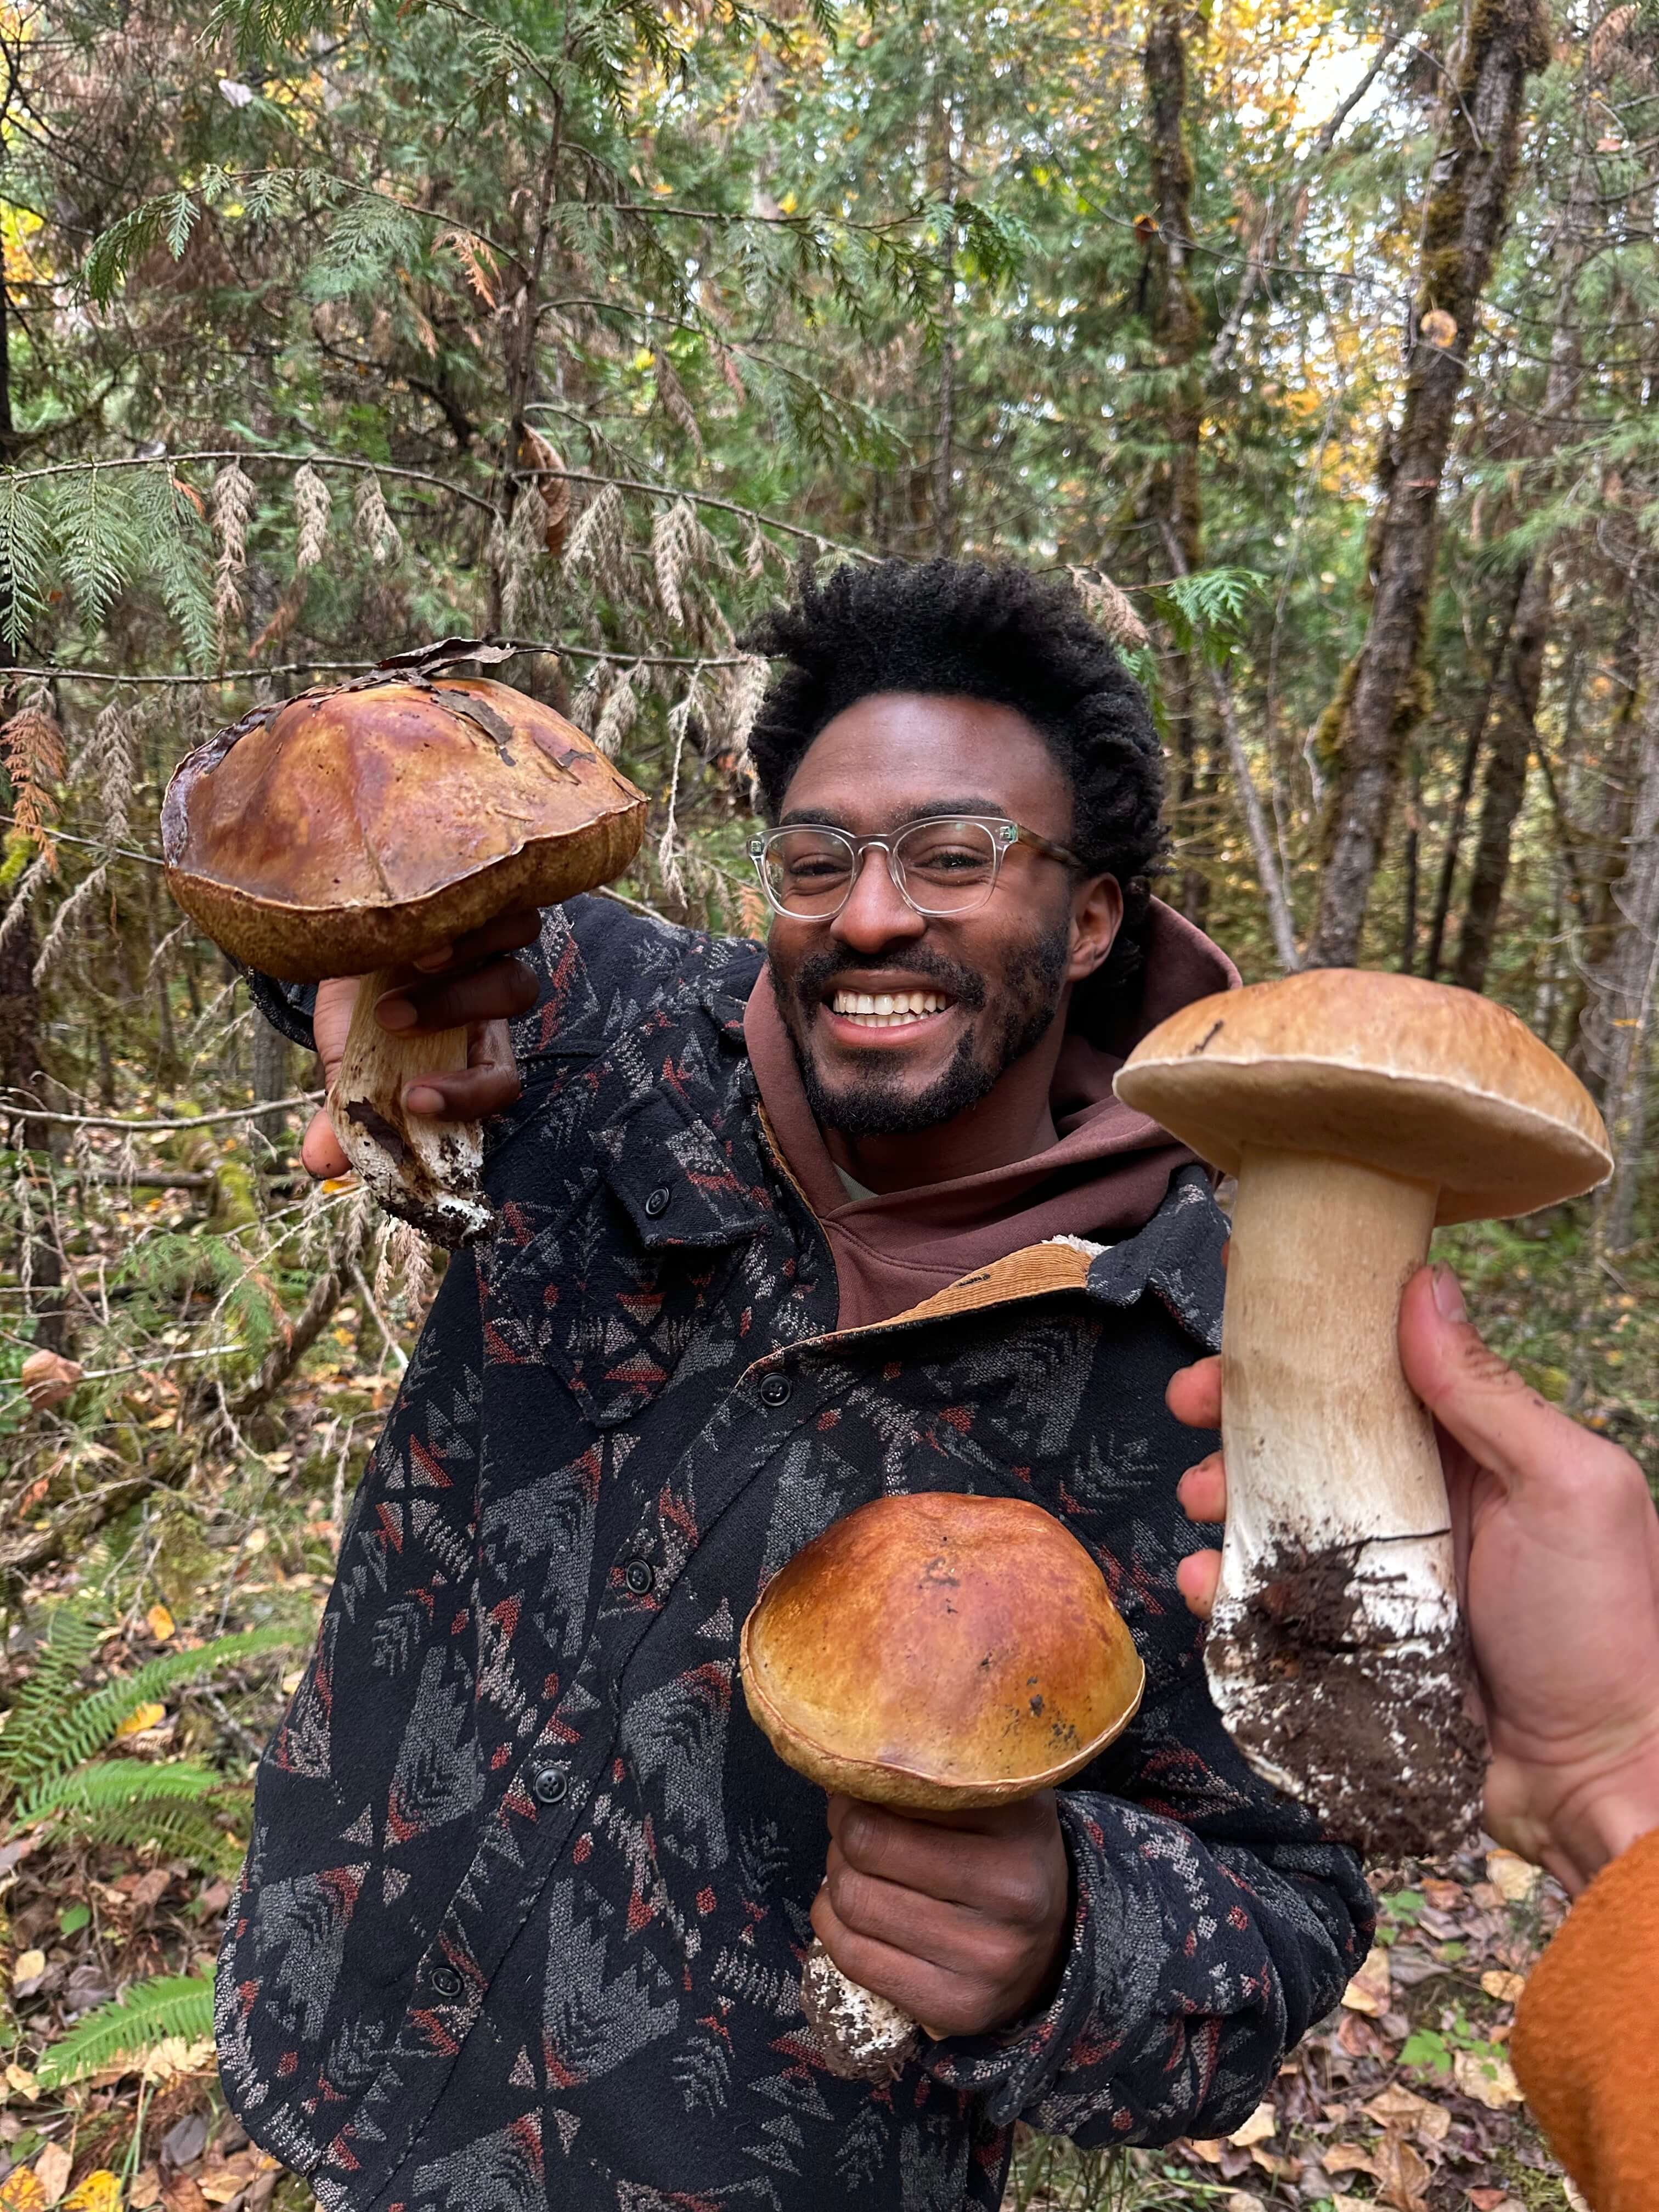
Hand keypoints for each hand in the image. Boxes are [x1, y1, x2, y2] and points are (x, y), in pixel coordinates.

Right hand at [299, 908, 542, 1177]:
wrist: (342, 934)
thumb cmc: (355, 1006)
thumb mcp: (343, 1059)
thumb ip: (344, 1113)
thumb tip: (318, 1163)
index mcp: (470, 1045)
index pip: (500, 1083)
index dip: (469, 1098)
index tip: (414, 1099)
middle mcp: (491, 997)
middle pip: (513, 1011)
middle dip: (455, 1015)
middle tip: (389, 1019)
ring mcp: (492, 949)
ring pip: (513, 959)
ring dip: (465, 969)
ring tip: (414, 964)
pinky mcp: (482, 905)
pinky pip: (510, 910)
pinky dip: (474, 922)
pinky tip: (422, 925)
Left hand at [810, 1791, 1070, 2037]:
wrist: (1054, 1945)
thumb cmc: (1004, 1853)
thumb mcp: (994, 1795)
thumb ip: (936, 1768)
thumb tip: (846, 1750)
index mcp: (1022, 1825)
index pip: (901, 1790)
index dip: (863, 1783)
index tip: (862, 1783)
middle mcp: (1013, 1895)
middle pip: (865, 1845)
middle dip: (843, 1828)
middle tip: (851, 1822)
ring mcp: (987, 1960)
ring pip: (853, 1902)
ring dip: (835, 1875)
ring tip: (854, 1865)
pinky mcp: (956, 2009)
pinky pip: (853, 1958)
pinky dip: (832, 1924)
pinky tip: (850, 1909)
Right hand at [1169, 1262, 1658, 1893]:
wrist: (1595, 1781)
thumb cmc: (1607, 1629)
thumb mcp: (1569, 1489)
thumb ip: (1490, 1393)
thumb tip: (1424, 1285)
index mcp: (1465, 1450)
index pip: (1370, 1367)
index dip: (1304, 1333)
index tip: (1243, 1301)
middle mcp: (1411, 1502)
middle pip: (1301, 1434)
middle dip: (1236, 1408)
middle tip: (1193, 1400)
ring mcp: (1371, 1574)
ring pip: (1270, 1512)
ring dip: (1219, 1491)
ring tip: (1203, 1497)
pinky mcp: (1339, 1642)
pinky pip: (1263, 1604)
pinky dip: (1221, 1589)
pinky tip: (1208, 1583)